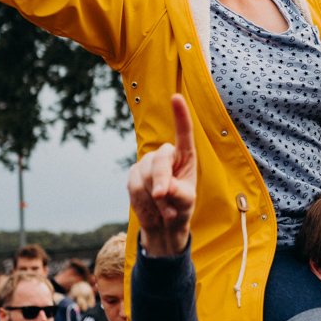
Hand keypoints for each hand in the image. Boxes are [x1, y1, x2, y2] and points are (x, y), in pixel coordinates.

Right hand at [127, 94, 197, 256]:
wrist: (164, 223)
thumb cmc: (181, 206)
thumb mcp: (186, 201)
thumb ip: (177, 192)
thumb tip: (160, 189)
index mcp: (184, 155)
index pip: (183, 133)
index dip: (180, 115)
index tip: (176, 97)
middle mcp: (165, 155)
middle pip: (159, 160)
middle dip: (160, 180)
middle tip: (161, 196)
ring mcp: (147, 164)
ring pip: (144, 176)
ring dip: (155, 199)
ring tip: (166, 211)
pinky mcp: (134, 175)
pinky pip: (134, 187)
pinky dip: (143, 202)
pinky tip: (152, 209)